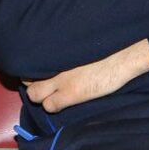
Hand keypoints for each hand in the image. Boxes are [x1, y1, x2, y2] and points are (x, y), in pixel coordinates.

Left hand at [23, 39, 148, 113]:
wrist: (123, 54)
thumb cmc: (105, 45)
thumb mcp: (78, 43)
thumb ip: (64, 50)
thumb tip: (56, 54)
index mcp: (55, 49)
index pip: (29, 61)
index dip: (31, 68)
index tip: (37, 71)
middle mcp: (53, 64)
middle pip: (26, 79)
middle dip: (30, 82)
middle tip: (42, 84)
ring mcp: (61, 80)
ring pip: (33, 94)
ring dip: (40, 95)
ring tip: (50, 94)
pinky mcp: (72, 94)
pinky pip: (49, 106)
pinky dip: (53, 105)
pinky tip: (62, 101)